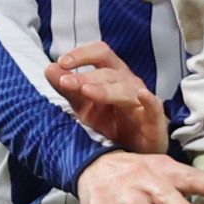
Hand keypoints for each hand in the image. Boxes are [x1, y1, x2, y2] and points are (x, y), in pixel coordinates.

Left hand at [50, 42, 166, 152]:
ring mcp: (141, 100)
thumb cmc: (112, 122)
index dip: (82, 54)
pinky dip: (149, 100)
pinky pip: (154, 107)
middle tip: (65, 82)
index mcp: (112, 74)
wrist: (137, 149)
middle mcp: (128, 82)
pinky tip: (142, 95)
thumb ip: (67, 88)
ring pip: (125, 89)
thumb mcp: (84, 106)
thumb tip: (49, 68)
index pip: (100, 53)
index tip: (62, 62)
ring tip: (86, 91)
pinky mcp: (154, 119)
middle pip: (108, 72)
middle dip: (85, 76)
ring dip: (104, 90)